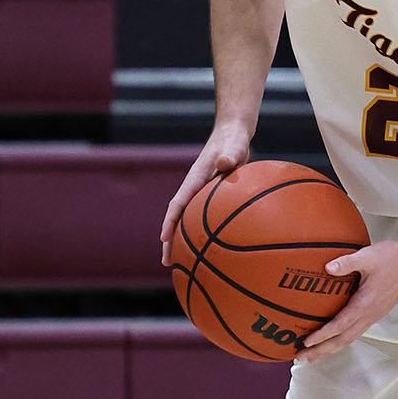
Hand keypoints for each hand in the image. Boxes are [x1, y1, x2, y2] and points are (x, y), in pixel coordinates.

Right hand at [160, 122, 251, 265]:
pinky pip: (203, 219)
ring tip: (182, 264)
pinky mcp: (211, 197)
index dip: (170, 221)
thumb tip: (224, 163)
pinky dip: (202, 234)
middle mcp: (194, 189)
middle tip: (167, 263)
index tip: (163, 238)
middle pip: (178, 218)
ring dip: (183, 241)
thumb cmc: (234, 140)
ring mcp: (201, 194)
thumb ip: (229, 154)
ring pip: (189, 221)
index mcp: (195, 179)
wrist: (234, 135)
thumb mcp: (233, 146)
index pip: (178, 203)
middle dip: (170, 240)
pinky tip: (210, 250)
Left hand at [298, 239, 397, 361]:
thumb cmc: (393, 259)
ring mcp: (373, 316)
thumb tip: (327, 268)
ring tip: (314, 355)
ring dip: (331, 348)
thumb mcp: (367, 256)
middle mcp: (369, 315)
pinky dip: (341, 340)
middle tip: (302, 358)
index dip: (322, 336)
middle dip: (322, 351)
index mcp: (365, 305)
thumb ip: (346, 262)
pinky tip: (334, 339)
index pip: (339, 326)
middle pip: (342, 340)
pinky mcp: (376, 313)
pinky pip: (355, 332)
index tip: (306, 343)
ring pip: (349, 338)